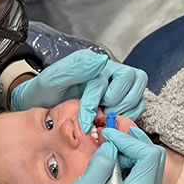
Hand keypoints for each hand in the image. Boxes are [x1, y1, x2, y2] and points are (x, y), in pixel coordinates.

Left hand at [11, 49, 147, 132]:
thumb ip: (75, 69)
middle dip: (114, 102)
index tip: (85, 122)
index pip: (103, 80)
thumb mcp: (52, 80)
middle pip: (130, 77)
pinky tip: (111, 121)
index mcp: (91, 62)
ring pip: (137, 90)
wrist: (44, 104)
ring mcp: (118, 82)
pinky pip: (139, 103)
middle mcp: (108, 68)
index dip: (93, 104)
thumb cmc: (47, 93)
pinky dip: (129, 115)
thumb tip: (101, 60)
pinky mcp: (125, 95)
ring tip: (104, 118)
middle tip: (98, 115)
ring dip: (123, 109)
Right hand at [27, 127, 164, 183]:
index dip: (130, 140)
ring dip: (131, 148)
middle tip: (111, 135)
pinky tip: (114, 155)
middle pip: (154, 157)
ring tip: (110, 144)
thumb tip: (112, 146)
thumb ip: (101, 165)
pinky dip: (130, 157)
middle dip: (132, 141)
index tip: (109, 135)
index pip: (149, 157)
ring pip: (150, 161)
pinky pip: (143, 169)